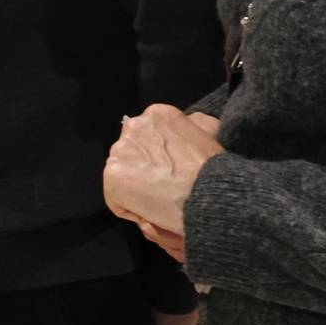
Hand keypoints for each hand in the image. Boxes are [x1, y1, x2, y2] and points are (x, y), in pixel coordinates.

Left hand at [104, 103, 220, 252]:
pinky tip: (151, 211)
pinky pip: (116, 198)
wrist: (209, 194)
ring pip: (123, 174)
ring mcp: (120, 149)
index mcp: (157, 114)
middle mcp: (134, 125)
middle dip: (143, 169)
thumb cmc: (213, 169)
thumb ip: (187, 126)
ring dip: (136, 188)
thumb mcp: (206, 133)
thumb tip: (181, 130)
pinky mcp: (112, 174)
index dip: (159, 159)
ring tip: (160, 200)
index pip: (147, 137)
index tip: (172, 172)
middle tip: (164, 187)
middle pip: (131, 152)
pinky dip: (131, 208)